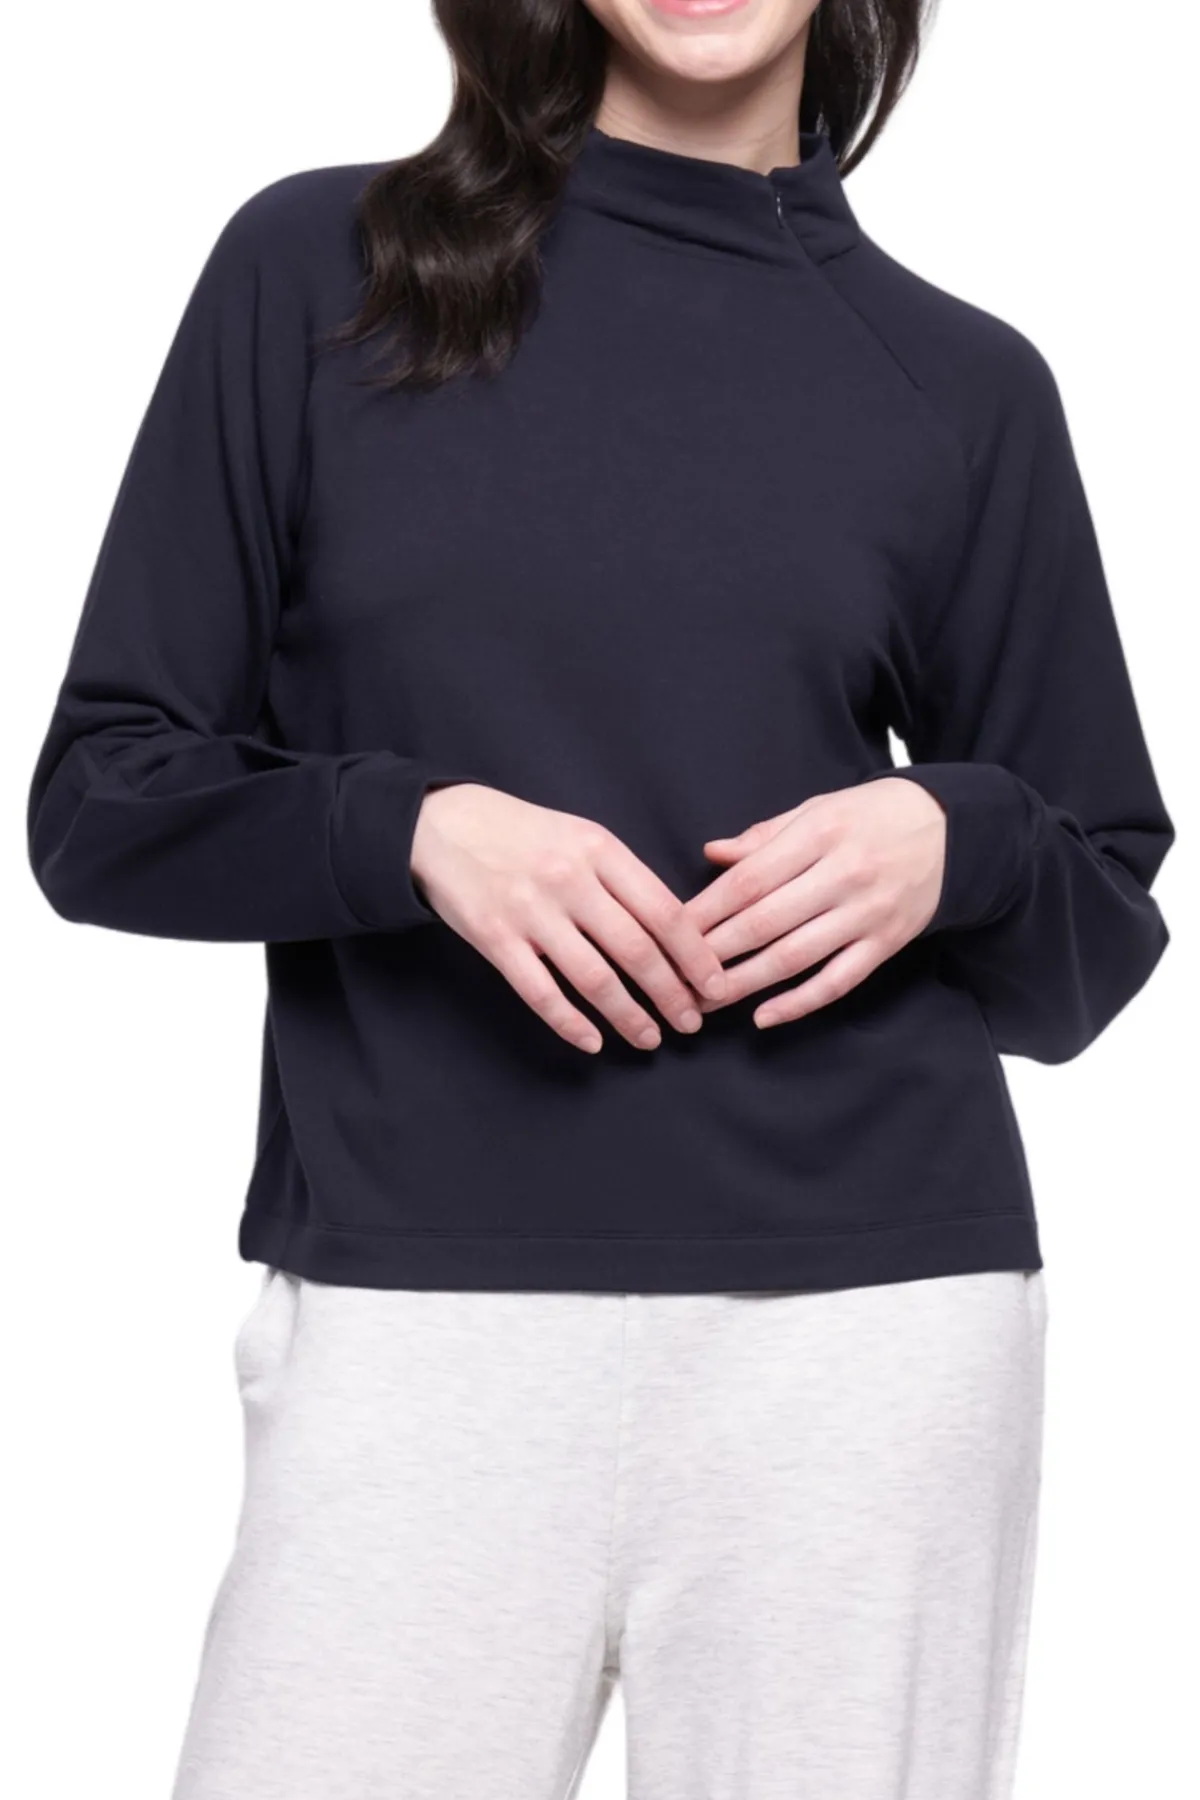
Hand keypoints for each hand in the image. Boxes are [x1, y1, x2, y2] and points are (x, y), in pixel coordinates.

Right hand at [411, 784, 726, 1052]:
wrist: (442, 824)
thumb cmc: (524, 834)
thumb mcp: (582, 837)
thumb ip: (624, 879)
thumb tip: (676, 932)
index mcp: (600, 850)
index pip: (665, 912)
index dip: (696, 956)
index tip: (716, 986)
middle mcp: (569, 880)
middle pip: (637, 950)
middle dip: (673, 994)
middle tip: (692, 1022)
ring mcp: (530, 912)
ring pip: (594, 978)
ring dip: (629, 1016)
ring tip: (650, 1038)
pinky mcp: (495, 939)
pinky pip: (540, 992)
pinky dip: (570, 1023)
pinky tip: (592, 1041)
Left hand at [683, 778, 945, 1027]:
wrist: (953, 829)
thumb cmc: (871, 816)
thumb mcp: (818, 809)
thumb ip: (764, 836)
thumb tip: (712, 854)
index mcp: (820, 834)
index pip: (749, 880)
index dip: (706, 910)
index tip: (671, 932)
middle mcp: (844, 875)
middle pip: (765, 922)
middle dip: (714, 953)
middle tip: (675, 976)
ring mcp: (867, 913)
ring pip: (796, 957)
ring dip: (745, 984)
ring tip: (705, 1002)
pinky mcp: (887, 943)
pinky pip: (838, 981)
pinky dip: (800, 1003)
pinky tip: (764, 1016)